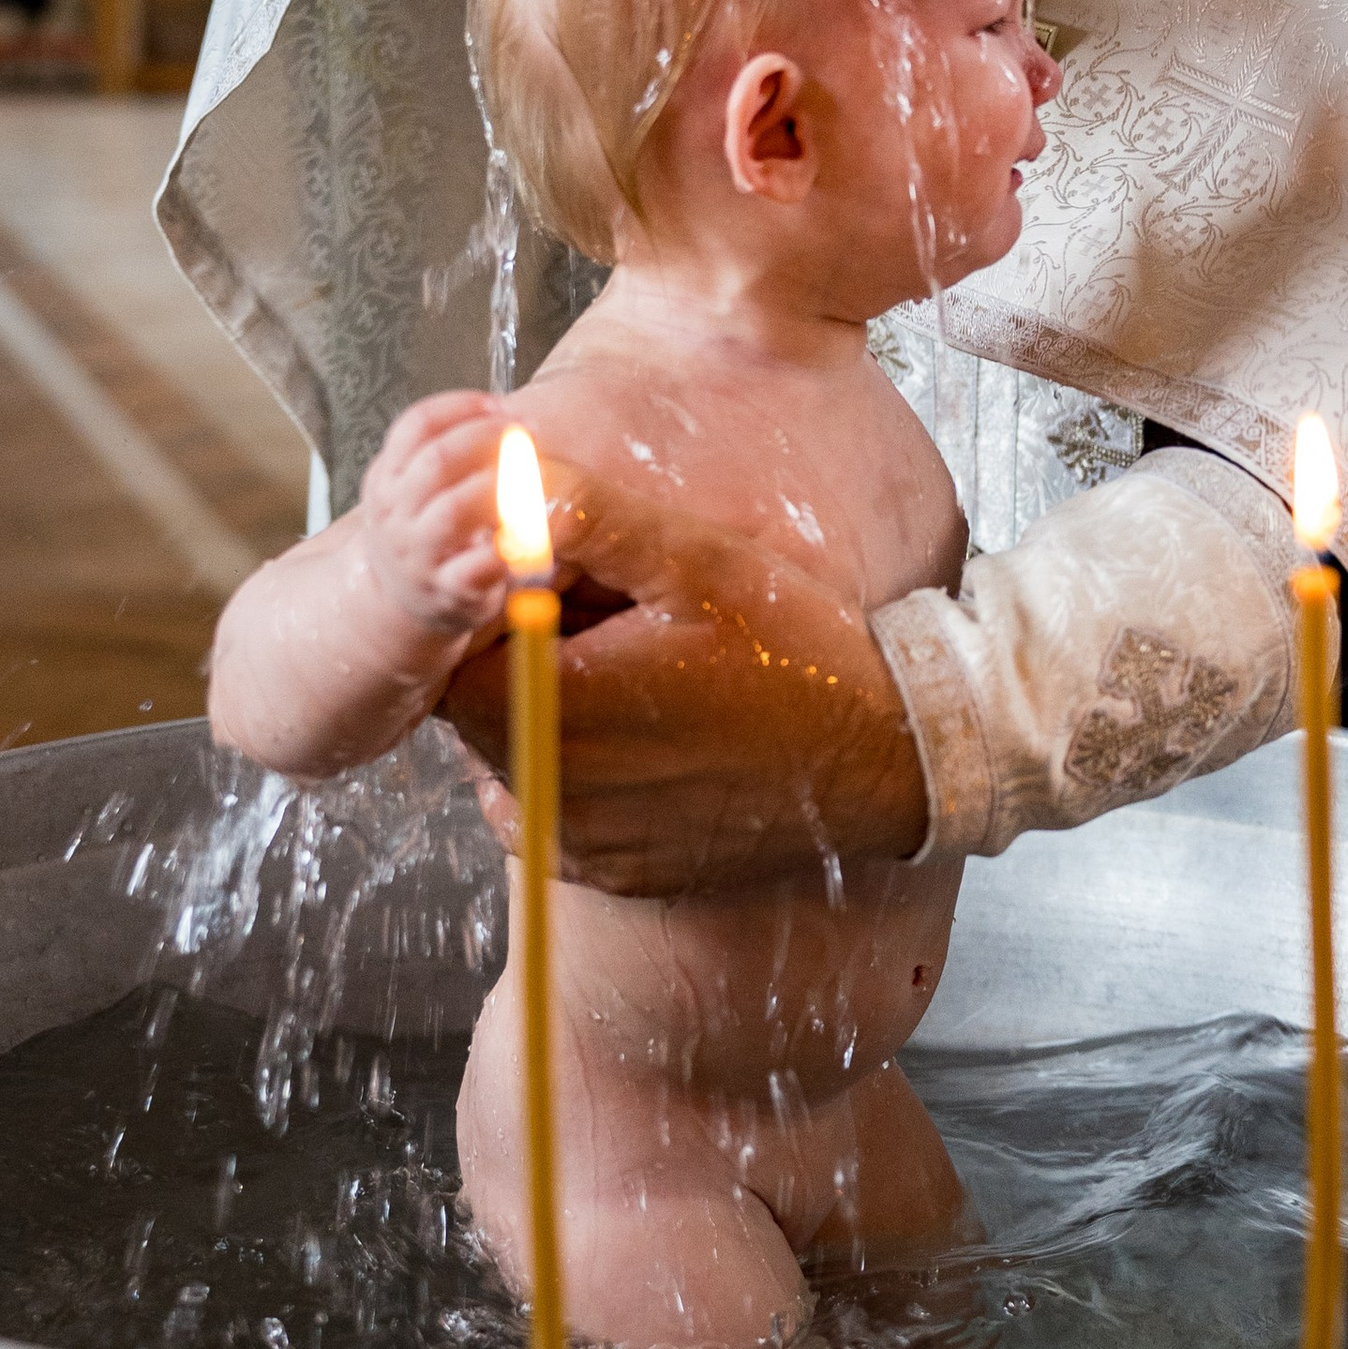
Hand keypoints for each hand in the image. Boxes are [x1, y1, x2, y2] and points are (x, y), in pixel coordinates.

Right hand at [357, 391, 514, 640]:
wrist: (398, 599)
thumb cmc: (421, 530)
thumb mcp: (411, 485)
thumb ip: (447, 451)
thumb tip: (511, 418)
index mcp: (386, 478)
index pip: (416, 425)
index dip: (463, 406)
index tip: (501, 405)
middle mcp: (395, 514)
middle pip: (438, 460)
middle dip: (490, 438)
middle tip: (527, 435)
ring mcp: (418, 554)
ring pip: (454, 510)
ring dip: (501, 487)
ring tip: (531, 480)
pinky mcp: (447, 590)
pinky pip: (476, 566)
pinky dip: (506, 546)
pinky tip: (528, 533)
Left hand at [443, 459, 929, 892]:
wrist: (886, 757)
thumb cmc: (798, 650)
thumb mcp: (695, 561)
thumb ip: (590, 517)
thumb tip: (507, 476)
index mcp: (550, 708)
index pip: (460, 649)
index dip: (502, 608)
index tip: (566, 588)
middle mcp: (549, 792)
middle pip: (483, 704)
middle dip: (526, 659)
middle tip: (615, 628)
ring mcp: (579, 843)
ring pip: (513, 757)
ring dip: (550, 715)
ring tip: (640, 682)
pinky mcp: (610, 872)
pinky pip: (551, 811)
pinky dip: (578, 773)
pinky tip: (648, 738)